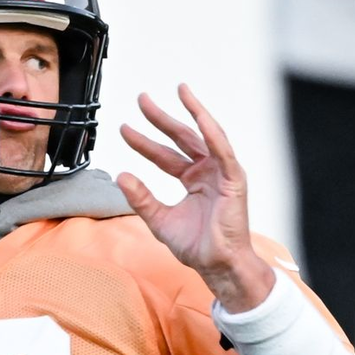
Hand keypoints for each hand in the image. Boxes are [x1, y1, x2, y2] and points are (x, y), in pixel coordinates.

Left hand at [117, 84, 273, 311]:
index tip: (123, 128)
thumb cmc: (194, 245)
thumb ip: (140, 198)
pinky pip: (223, 150)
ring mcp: (222, 173)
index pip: (163, 155)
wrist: (216, 264)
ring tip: (179, 91)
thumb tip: (121, 176)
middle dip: (162, 118)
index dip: (143, 141)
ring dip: (192, 112)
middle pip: (181, 138)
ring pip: (205, 136)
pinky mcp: (234, 179)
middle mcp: (207, 172)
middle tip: (142, 99)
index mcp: (192, 179)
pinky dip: (212, 132)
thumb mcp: (158, 218)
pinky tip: (199, 115)